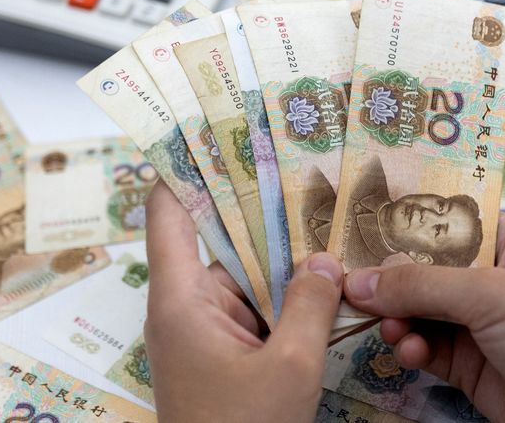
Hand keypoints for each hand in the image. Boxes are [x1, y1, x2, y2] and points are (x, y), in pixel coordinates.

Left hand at [143, 179, 343, 421]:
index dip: (186, 172)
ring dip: (288, 266)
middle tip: (312, 178)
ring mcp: (207, 332)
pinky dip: (287, 300)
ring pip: (249, 281)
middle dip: (269, 219)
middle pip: (225, 245)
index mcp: (182, 299)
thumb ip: (310, 306)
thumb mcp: (289, 367)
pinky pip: (256, 311)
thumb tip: (325, 260)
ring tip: (335, 231)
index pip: (169, 217)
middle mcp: (188, 308)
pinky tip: (328, 285)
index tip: (215, 137)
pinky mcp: (225, 353)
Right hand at [344, 213, 504, 422]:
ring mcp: (477, 321)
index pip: (442, 224)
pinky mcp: (468, 362)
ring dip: (398, 317)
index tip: (355, 235)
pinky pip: (425, 346)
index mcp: (503, 240)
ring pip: (417, 310)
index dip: (401, 230)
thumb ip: (421, 285)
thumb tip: (358, 281)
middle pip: (422, 269)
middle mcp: (487, 276)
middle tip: (355, 291)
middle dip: (390, 281)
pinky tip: (410, 351)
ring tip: (392, 327)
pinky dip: (411, 347)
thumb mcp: (489, 293)